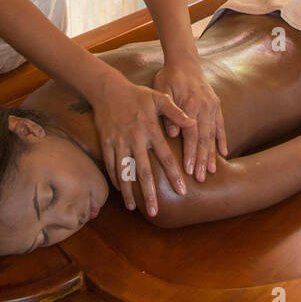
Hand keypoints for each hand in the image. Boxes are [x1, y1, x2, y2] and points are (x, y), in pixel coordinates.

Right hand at [90, 74, 194, 215]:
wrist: (108, 89)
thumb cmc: (137, 94)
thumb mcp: (159, 98)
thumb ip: (176, 112)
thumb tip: (194, 123)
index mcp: (150, 130)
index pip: (165, 157)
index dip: (174, 175)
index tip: (182, 190)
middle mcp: (135, 139)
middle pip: (143, 172)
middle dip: (150, 194)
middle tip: (156, 212)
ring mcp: (119, 143)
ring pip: (124, 173)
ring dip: (129, 192)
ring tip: (134, 208)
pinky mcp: (107, 143)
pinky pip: (111, 165)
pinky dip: (116, 179)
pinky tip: (121, 191)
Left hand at [153, 60, 227, 181]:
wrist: (185, 62)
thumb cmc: (169, 77)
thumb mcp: (162, 90)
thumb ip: (167, 112)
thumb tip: (170, 134)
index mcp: (189, 104)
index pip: (190, 133)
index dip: (189, 152)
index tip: (188, 169)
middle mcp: (203, 106)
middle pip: (203, 138)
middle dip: (201, 159)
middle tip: (199, 178)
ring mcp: (212, 106)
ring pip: (212, 134)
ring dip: (211, 154)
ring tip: (211, 171)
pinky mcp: (216, 106)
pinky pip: (221, 125)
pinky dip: (222, 140)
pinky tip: (224, 154)